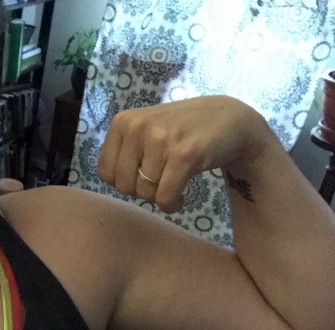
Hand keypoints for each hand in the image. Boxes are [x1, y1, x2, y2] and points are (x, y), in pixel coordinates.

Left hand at [97, 95, 279, 212]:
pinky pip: (165, 197)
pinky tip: (182, 197)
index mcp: (123, 122)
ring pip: (145, 193)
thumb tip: (110, 182)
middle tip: (160, 183)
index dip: (124, 182)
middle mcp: (138, 127)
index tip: (142, 177)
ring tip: (173, 186)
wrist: (229, 119)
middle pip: (123, 186)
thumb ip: (124, 150)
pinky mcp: (184, 154)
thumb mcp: (145, 130)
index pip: (105, 173)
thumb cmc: (182, 130)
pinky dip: (173, 204)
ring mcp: (161, 139)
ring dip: (160, 199)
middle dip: (142, 192)